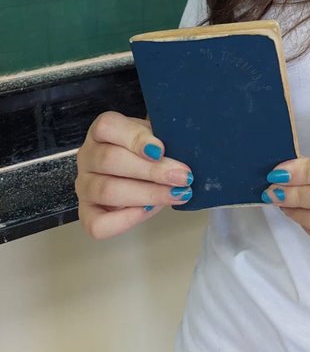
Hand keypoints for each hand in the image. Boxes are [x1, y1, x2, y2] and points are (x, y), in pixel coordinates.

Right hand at [75, 111, 193, 239]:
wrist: (141, 172)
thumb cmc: (148, 150)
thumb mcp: (155, 135)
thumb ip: (163, 136)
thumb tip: (185, 145)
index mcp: (101, 130)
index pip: (108, 127)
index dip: (135, 139)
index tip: (161, 150)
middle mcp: (87, 156)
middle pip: (110, 160)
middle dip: (151, 171)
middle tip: (182, 177)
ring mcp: (84, 185)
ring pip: (107, 190)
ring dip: (147, 194)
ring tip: (176, 194)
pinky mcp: (87, 213)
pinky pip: (97, 224)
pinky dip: (125, 220)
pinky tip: (149, 210)